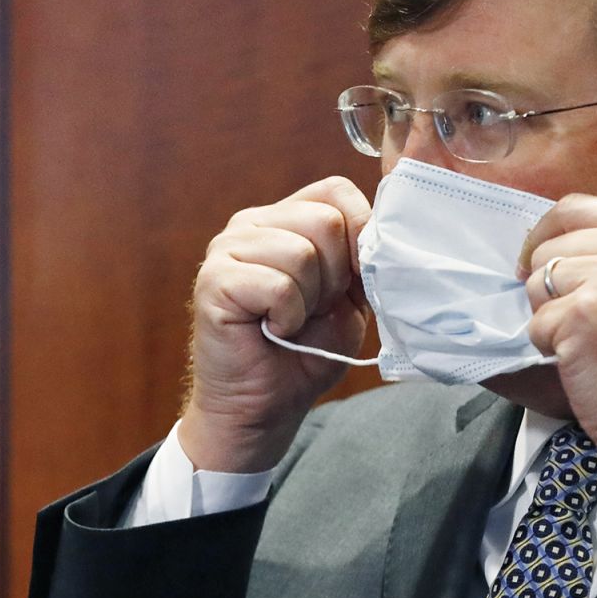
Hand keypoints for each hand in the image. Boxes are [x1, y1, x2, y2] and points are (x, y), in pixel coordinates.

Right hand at [181, 176, 371, 471]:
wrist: (263, 406)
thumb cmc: (305, 351)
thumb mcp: (349, 297)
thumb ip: (360, 259)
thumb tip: (382, 233)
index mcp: (284, 218)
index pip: (336, 191)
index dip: (360, 231)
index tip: (356, 278)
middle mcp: (251, 223)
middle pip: (325, 221)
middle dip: (336, 277)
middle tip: (314, 310)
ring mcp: (227, 248)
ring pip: (302, 253)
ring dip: (309, 301)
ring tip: (289, 321)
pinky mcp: (213, 280)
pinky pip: (278, 285)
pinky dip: (287, 316)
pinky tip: (272, 329)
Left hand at [519, 194, 596, 506]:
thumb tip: (551, 243)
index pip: (573, 208)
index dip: (544, 233)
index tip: (533, 259)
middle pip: (547, 247)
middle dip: (547, 286)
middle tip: (576, 322)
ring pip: (536, 283)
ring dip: (549, 317)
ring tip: (587, 342)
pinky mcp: (581, 314)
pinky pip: (535, 323)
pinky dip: (548, 348)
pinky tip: (584, 360)